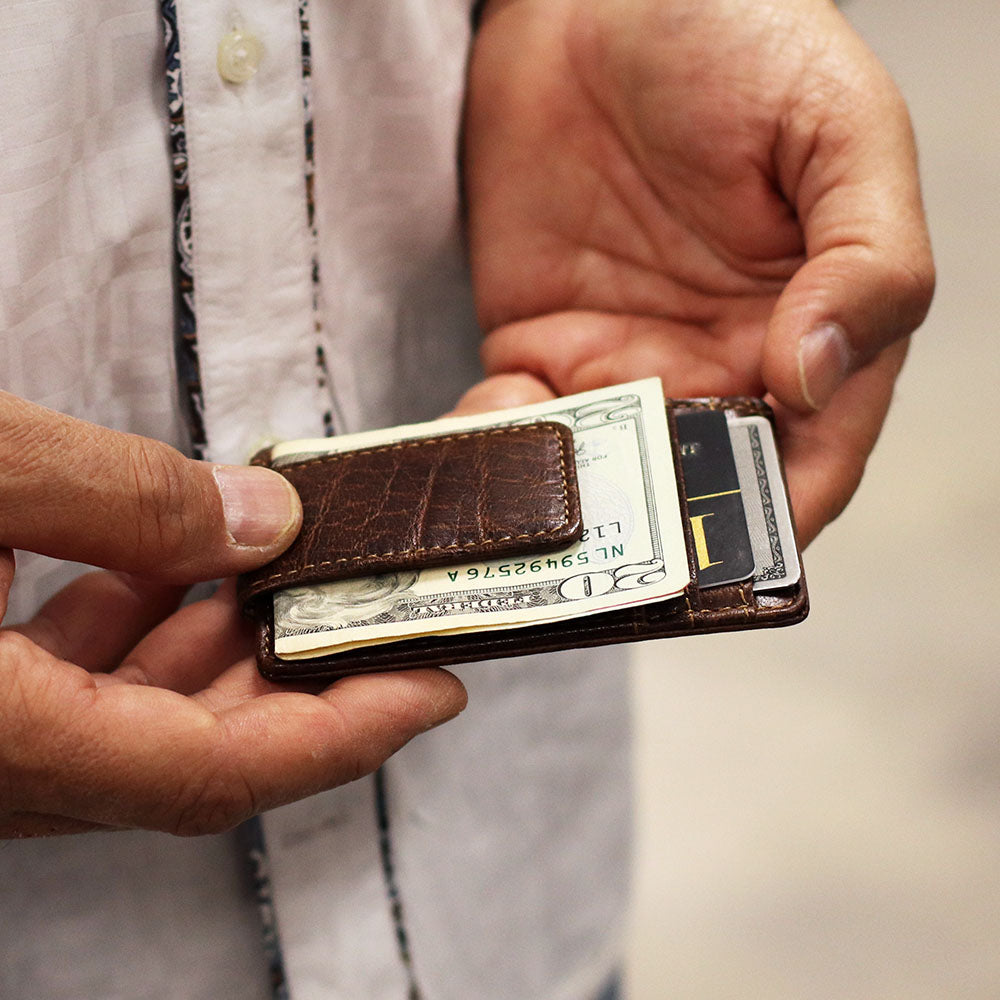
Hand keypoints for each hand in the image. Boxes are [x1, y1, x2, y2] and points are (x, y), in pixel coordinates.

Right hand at [0, 394, 465, 836]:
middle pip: (190, 750)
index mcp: (0, 733)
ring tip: (285, 576)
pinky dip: (133, 626)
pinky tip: (164, 563)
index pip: (215, 771)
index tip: (434, 690)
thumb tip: (265, 520)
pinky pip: (68, 685)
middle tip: (380, 619)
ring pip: (130, 720)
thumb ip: (127, 500)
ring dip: (218, 648)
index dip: (347, 734)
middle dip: (300, 680)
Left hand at [464, 0, 934, 543]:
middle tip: (607, 578)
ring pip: (601, 478)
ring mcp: (622, 365)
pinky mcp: (537, 349)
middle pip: (693, 492)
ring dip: (566, 515)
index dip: (774, 521)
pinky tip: (474, 463)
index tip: (730, 563)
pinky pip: (519, 428)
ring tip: (526, 541)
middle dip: (656, 543)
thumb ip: (865, 256)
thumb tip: (819, 377)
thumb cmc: (736, 38)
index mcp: (807, 331)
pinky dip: (497, 458)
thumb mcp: (837, 128)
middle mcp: (716, 366)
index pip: (806, 460)